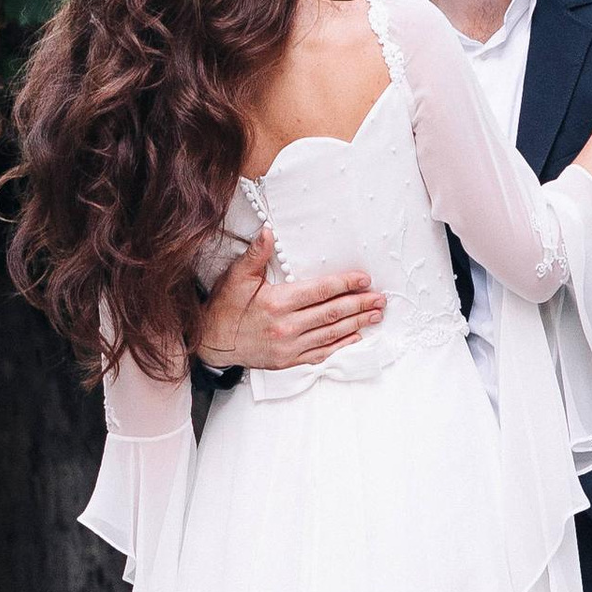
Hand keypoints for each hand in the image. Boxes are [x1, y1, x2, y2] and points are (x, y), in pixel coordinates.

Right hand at [193, 229, 385, 372]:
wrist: (212, 343)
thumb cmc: (225, 307)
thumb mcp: (237, 277)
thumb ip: (256, 254)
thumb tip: (269, 232)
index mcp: (278, 302)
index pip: (320, 291)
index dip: (345, 284)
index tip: (363, 279)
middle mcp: (287, 326)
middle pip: (332, 313)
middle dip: (359, 304)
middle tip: (380, 298)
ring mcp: (289, 346)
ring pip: (331, 333)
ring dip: (357, 323)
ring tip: (375, 314)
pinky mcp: (289, 360)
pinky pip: (321, 353)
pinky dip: (341, 345)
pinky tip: (356, 336)